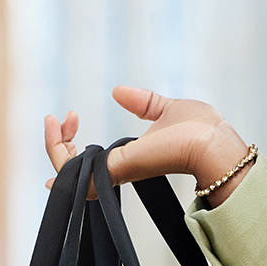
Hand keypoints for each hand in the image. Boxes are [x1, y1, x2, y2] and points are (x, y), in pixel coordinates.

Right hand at [43, 87, 251, 205]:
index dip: (68, 142)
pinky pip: (73, 174)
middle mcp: (117, 171)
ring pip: (66, 174)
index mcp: (128, 159)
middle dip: (55, 143)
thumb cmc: (201, 131)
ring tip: (57, 121)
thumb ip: (142, 103)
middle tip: (58, 118)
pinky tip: (57, 133)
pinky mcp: (116, 171)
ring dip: (53, 146)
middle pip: (70, 170)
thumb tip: (117, 92)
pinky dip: (58, 155)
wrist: (213, 144)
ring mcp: (115, 174)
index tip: (70, 115)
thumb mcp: (165, 109)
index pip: (86, 161)